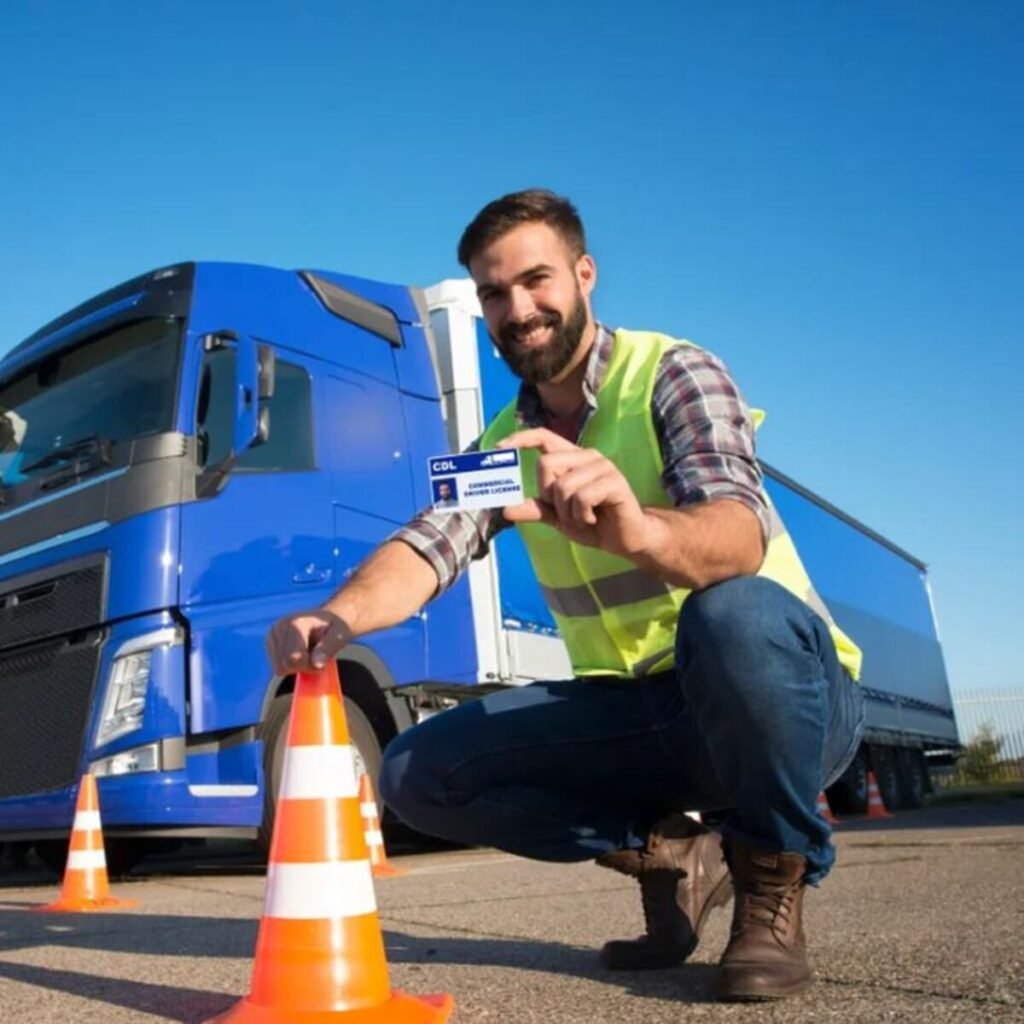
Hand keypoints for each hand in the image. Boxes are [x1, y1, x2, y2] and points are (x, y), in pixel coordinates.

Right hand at [266, 608, 352, 674]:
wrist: (328, 618)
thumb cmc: (336, 626)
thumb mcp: (340, 635)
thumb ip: (328, 648)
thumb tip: (316, 664)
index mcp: (295, 623)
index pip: (294, 659)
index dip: (311, 666)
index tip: (323, 658)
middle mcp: (279, 627)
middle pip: (285, 665)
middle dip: (304, 667)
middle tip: (317, 656)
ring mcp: (272, 634)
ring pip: (279, 669)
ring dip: (297, 667)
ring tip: (309, 653)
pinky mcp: (270, 642)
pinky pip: (277, 667)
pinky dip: (291, 666)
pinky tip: (301, 653)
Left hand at [497, 428, 649, 558]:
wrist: (625, 539)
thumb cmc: (593, 522)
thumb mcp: (557, 517)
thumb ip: (535, 509)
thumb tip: (505, 509)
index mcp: (572, 458)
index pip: (543, 436)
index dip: (521, 439)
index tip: (499, 447)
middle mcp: (587, 456)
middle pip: (546, 464)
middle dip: (549, 495)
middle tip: (565, 511)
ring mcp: (602, 466)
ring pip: (563, 486)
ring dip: (567, 512)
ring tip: (583, 517)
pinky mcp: (614, 481)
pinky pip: (582, 498)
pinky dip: (581, 516)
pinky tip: (593, 519)